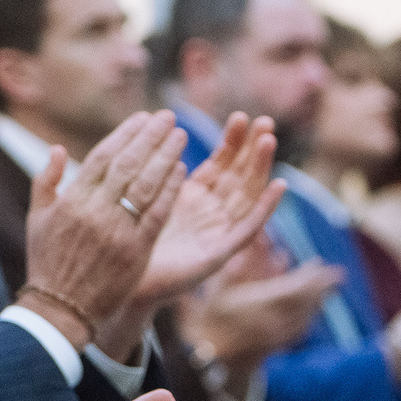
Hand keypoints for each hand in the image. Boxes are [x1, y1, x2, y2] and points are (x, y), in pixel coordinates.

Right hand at [19, 110, 185, 352]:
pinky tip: (182, 170)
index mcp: (71, 200)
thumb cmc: (47, 262)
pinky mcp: (136, 250)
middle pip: (128, 164)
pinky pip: (157, 213)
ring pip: (146, 184)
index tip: (142, 118)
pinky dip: (170, 189)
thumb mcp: (37, 219)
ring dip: (166, 156)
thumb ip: (45, 181)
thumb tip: (59, 149)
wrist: (60, 309)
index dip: (125, 134)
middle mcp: (94, 211)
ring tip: (179, 136)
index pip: (103, 156)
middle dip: (150, 137)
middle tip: (167, 117)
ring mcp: (117, 230)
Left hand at [135, 114, 284, 306]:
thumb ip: (155, 169)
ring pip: (246, 196)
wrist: (121, 284)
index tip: (240, 116)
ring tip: (269, 141)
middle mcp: (210, 213)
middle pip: (238, 175)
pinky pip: (247, 229)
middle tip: (264, 120)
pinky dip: (264, 208)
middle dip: (251, 148)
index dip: (231, 142)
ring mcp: (216, 233)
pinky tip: (279, 186)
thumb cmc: (128, 240)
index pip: (220, 164)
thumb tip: (156, 129)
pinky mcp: (218, 255)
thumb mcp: (144, 195)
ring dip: (260, 169)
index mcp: (193, 198)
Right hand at [178, 247, 340, 371]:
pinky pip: (298, 331)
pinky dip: (308, 318)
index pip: (293, 289)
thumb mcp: (217, 289)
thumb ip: (237, 268)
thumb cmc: (209, 318)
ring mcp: (276, 337)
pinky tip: (311, 312)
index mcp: (260, 305)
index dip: (311, 278)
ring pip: (305, 317)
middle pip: (305, 303)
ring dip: (318, 302)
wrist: (207, 356)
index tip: (326, 267)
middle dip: (322, 288)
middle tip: (337, 276)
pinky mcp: (275, 347)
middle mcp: (273, 321)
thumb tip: (258, 244)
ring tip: (329, 290)